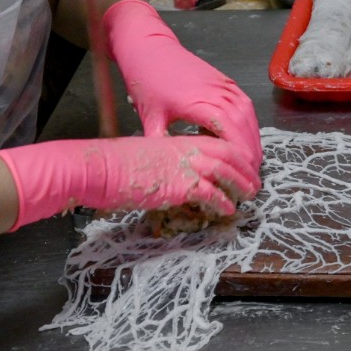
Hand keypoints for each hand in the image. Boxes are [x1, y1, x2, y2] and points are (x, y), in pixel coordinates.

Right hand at [0, 136, 259, 230]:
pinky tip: (228, 209)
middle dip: (245, 166)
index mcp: (175, 141)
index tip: (243, 163)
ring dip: (241, 183)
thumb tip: (170, 176)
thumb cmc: (111, 166)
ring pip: (224, 170)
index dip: (233, 153)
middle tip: (255, 180)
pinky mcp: (178, 184)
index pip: (214, 142)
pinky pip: (209, 193)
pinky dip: (222, 201)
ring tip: (251, 195)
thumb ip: (162, 162)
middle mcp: (183, 149)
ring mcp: (182, 165)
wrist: (95, 168)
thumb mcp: (143, 157)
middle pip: (227, 153)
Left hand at [101, 0, 262, 172]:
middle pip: (243, 125)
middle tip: (252, 175)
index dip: (238, 154)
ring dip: (253, 138)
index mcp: (199, 103)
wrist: (150, 48)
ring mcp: (225, 85)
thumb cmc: (147, 82)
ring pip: (249, 115)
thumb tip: (168, 169)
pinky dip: (250, 123)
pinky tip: (248, 138)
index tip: (241, 174)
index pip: (228, 132)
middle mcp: (218, 93)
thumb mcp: (150, 117)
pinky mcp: (227, 81)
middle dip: (250, 151)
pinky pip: (245, 104)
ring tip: (254, 161)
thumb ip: (161, 144)